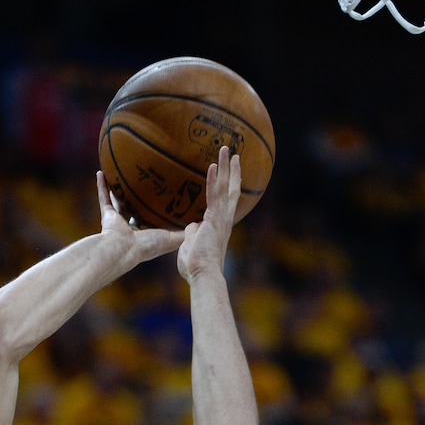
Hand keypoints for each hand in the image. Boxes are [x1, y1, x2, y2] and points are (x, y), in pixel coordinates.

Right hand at [96, 170, 183, 261]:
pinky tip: (101, 172)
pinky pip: (103, 197)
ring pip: (119, 200)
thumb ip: (186, 231)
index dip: (161, 208)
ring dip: (119, 188)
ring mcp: (118, 221)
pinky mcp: (107, 216)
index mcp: (147, 232)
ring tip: (121, 172)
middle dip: (141, 196)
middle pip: (137, 207)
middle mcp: (132, 226)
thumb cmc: (148, 246)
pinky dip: (101, 186)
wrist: (124, 249)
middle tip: (147, 178)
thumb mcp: (173, 238)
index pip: (155, 218)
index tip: (168, 195)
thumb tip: (202, 223)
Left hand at [177, 145, 240, 281]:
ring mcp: (221, 219)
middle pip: (231, 190)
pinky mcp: (214, 220)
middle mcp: (224, 220)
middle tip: (234, 154)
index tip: (228, 171)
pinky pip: (213, 195)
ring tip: (226, 149)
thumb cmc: (196, 267)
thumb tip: (191, 226)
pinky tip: (212, 165)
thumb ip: (192, 234)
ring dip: (226, 167)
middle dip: (233, 171)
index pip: (224, 201)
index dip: (227, 185)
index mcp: (219, 226)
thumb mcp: (191, 246)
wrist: (202, 275)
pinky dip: (213, 179)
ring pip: (225, 187)